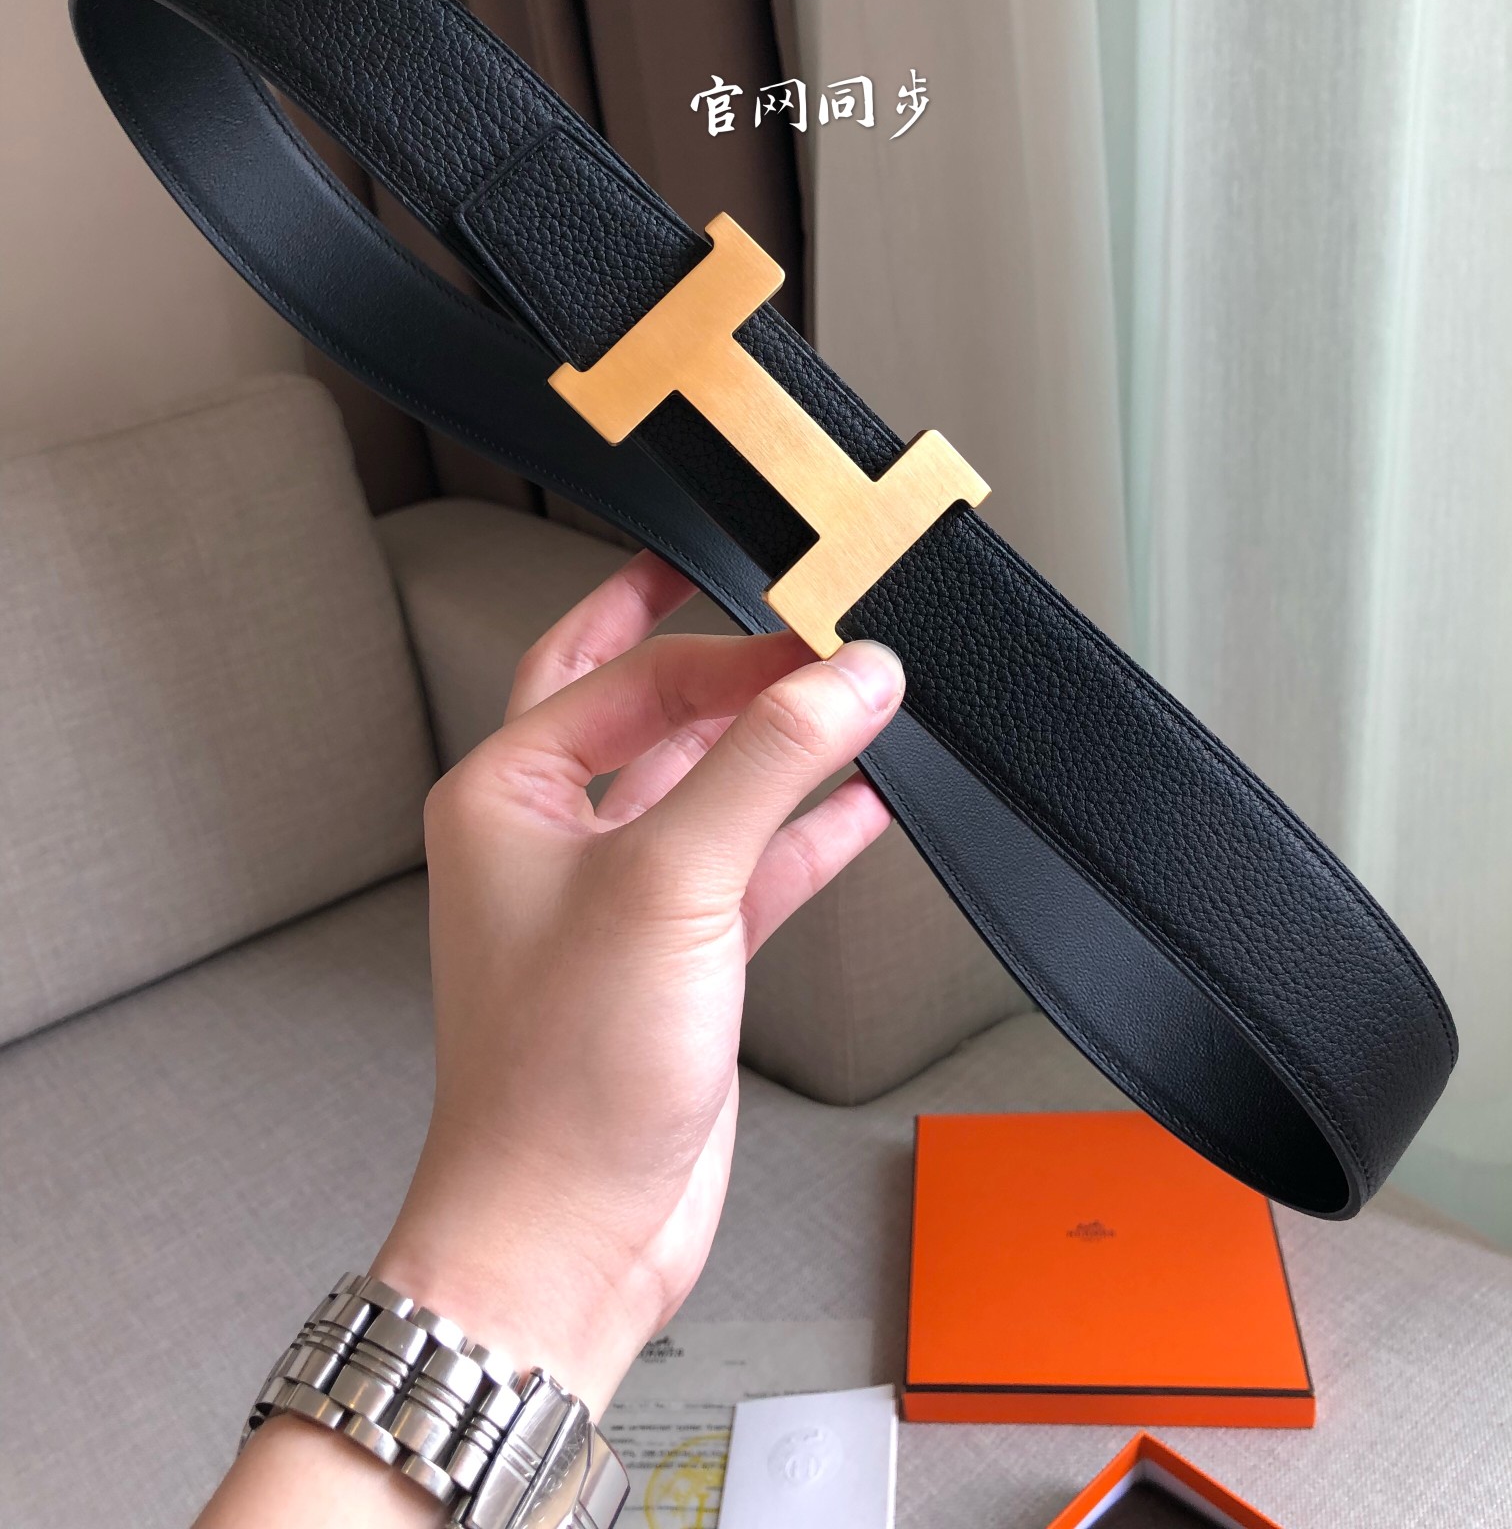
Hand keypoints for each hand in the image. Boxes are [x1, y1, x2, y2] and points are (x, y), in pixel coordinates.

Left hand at [376, 551, 904, 1415]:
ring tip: (854, 697)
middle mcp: (551, 837)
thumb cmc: (561, 1074)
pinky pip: (748, 865)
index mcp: (506, 794)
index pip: (619, 671)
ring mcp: (617, 899)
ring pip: (706, 785)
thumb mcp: (670, 880)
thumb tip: (848, 669)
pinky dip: (806, 830)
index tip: (809, 615)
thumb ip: (766, 761)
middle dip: (720, 660)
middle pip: (647, 711)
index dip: (719, 638)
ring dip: (778, 746)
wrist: (569, 1233)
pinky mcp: (675, 958)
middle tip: (795, 613)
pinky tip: (864, 802)